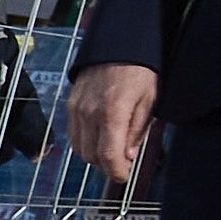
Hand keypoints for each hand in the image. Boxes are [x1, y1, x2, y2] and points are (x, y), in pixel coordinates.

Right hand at [65, 62, 158, 185]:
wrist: (119, 43)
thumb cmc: (140, 69)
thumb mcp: (150, 100)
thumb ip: (137, 130)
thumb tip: (128, 155)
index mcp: (113, 112)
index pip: (108, 156)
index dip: (117, 172)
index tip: (124, 176)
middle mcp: (90, 113)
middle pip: (91, 156)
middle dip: (106, 166)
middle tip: (122, 164)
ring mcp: (76, 109)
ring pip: (78, 148)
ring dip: (94, 155)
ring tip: (112, 151)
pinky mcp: (70, 104)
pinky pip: (73, 133)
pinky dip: (84, 141)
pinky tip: (100, 137)